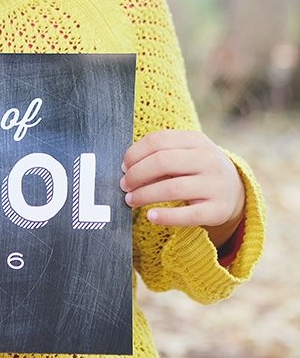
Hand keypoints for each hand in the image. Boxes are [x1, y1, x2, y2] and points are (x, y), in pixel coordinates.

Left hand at [120, 130, 245, 247]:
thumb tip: (126, 168)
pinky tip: (151, 216)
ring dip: (144, 195)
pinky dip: (165, 216)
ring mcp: (215, 185)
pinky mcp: (217, 209)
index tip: (123, 167)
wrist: (235, 190)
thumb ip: (160, 155)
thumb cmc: (197, 169)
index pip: (157, 141)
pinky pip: (187, 215)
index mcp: (197, 140)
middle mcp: (208, 160)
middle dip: (136, 175)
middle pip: (162, 162)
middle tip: (124, 185)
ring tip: (131, 200)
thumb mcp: (185, 153)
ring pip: (172, 189)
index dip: (135, 154)